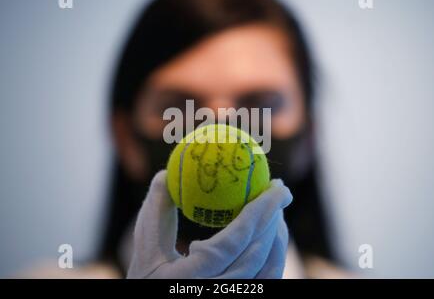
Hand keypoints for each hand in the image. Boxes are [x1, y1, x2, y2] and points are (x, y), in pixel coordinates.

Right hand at [127, 170, 291, 278]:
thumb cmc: (147, 281)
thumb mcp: (144, 250)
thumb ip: (155, 211)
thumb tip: (165, 173)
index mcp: (189, 278)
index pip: (232, 243)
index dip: (258, 212)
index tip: (273, 186)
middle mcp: (214, 292)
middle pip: (256, 255)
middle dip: (274, 218)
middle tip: (280, 189)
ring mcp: (231, 298)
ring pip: (268, 271)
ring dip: (277, 236)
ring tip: (277, 209)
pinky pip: (267, 280)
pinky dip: (274, 255)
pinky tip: (271, 235)